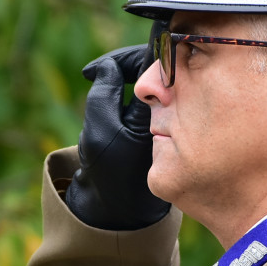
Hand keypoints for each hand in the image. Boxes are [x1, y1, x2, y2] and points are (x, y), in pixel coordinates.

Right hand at [64, 44, 170, 229]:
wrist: (118, 207)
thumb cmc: (109, 170)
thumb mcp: (100, 127)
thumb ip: (105, 90)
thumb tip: (112, 65)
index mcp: (164, 111)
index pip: (158, 66)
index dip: (129, 58)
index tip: (94, 69)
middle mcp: (172, 111)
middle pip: (156, 67)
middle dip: (125, 64)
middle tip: (94, 72)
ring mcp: (166, 116)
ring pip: (149, 78)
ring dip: (124, 75)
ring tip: (100, 86)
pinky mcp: (157, 122)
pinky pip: (146, 92)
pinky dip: (125, 88)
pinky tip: (109, 94)